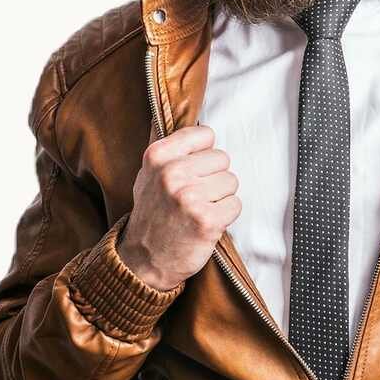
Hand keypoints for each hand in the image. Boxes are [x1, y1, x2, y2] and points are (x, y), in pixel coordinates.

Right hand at [116, 124, 240, 290]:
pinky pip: (235, 204)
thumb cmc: (152, 213)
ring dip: (220, 198)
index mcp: (157, 156)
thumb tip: (192, 119)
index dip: (205, 154)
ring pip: (231, 181)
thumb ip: (170, 147)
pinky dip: (225, 216)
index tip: (193, 170)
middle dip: (214, 178)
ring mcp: (188, 197)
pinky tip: (206, 223)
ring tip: (198, 210)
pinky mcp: (206, 220)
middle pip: (222, 158)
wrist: (144, 260)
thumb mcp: (148, 174)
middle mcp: (171, 174)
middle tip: (194, 196)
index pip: (206, 135)